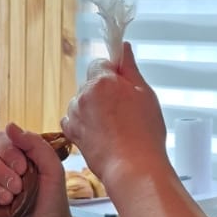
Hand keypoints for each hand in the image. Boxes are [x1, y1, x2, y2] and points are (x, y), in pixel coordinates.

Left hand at [62, 44, 167, 184]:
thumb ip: (130, 68)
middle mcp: (84, 96)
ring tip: (115, 125)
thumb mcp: (145, 93)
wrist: (133, 167)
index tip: (123, 83)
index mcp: (102, 81)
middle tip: (125, 109)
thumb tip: (123, 49)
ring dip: (94, 108)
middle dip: (104, 92)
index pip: (101, 64)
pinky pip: (74, 120)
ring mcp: (76, 115)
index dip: (114, 73)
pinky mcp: (72, 133)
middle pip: (91, 84)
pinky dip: (84, 124)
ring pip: (82, 102)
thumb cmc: (143, 134)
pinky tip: (101, 133)